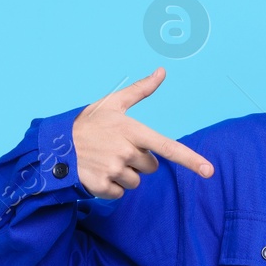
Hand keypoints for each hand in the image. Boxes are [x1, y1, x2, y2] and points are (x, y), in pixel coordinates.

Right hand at [70, 67, 213, 198]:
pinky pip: (119, 193)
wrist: (55, 144)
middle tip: (116, 149)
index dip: (191, 160)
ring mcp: (113, 170)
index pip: (168, 147)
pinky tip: (98, 172)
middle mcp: (126, 151)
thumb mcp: (113, 103)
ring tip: (105, 160)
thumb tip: (162, 71)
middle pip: (151, 167)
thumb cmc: (89, 122)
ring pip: (135, 182)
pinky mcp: (101, 186)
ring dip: (124, 174)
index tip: (209, 171)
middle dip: (138, 161)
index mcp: (133, 131)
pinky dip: (110, 187)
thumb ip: (141, 90)